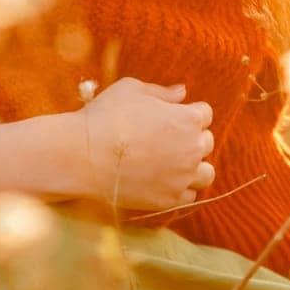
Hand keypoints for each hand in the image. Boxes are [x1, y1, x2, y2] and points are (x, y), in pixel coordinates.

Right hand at [74, 77, 214, 211]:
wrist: (82, 156)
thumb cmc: (105, 116)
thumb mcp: (131, 90)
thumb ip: (162, 92)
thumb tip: (182, 92)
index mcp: (188, 119)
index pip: (205, 113)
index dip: (188, 112)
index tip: (170, 115)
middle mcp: (192, 149)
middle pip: (207, 142)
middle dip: (191, 137)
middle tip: (166, 137)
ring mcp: (182, 177)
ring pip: (205, 174)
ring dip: (195, 166)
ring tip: (174, 163)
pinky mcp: (169, 199)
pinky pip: (189, 196)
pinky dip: (180, 188)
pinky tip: (163, 179)